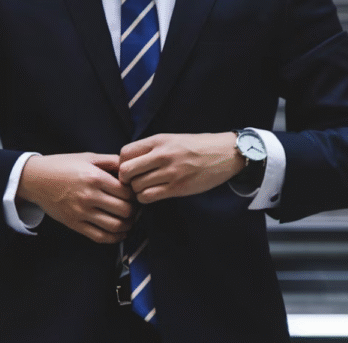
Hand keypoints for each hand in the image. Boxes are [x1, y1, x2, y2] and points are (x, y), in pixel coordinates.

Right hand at [17, 153, 136, 243]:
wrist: (36, 179)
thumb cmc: (63, 165)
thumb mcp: (88, 157)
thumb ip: (111, 161)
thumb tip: (131, 166)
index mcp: (95, 178)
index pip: (127, 192)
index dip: (135, 194)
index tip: (135, 194)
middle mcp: (89, 196)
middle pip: (124, 210)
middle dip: (134, 210)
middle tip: (135, 207)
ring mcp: (81, 212)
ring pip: (115, 226)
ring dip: (128, 225)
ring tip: (129, 220)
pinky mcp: (75, 224)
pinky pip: (100, 236)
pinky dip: (114, 238)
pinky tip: (120, 233)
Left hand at [119, 132, 244, 203]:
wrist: (225, 153)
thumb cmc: (197, 146)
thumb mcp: (172, 139)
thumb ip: (151, 148)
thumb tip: (127, 161)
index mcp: (158, 140)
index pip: (124, 153)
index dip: (122, 163)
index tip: (130, 169)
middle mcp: (162, 155)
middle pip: (126, 171)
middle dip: (126, 179)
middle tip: (133, 182)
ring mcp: (170, 172)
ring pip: (136, 187)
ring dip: (137, 190)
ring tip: (146, 188)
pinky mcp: (178, 187)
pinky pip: (149, 197)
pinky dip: (146, 198)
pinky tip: (152, 194)